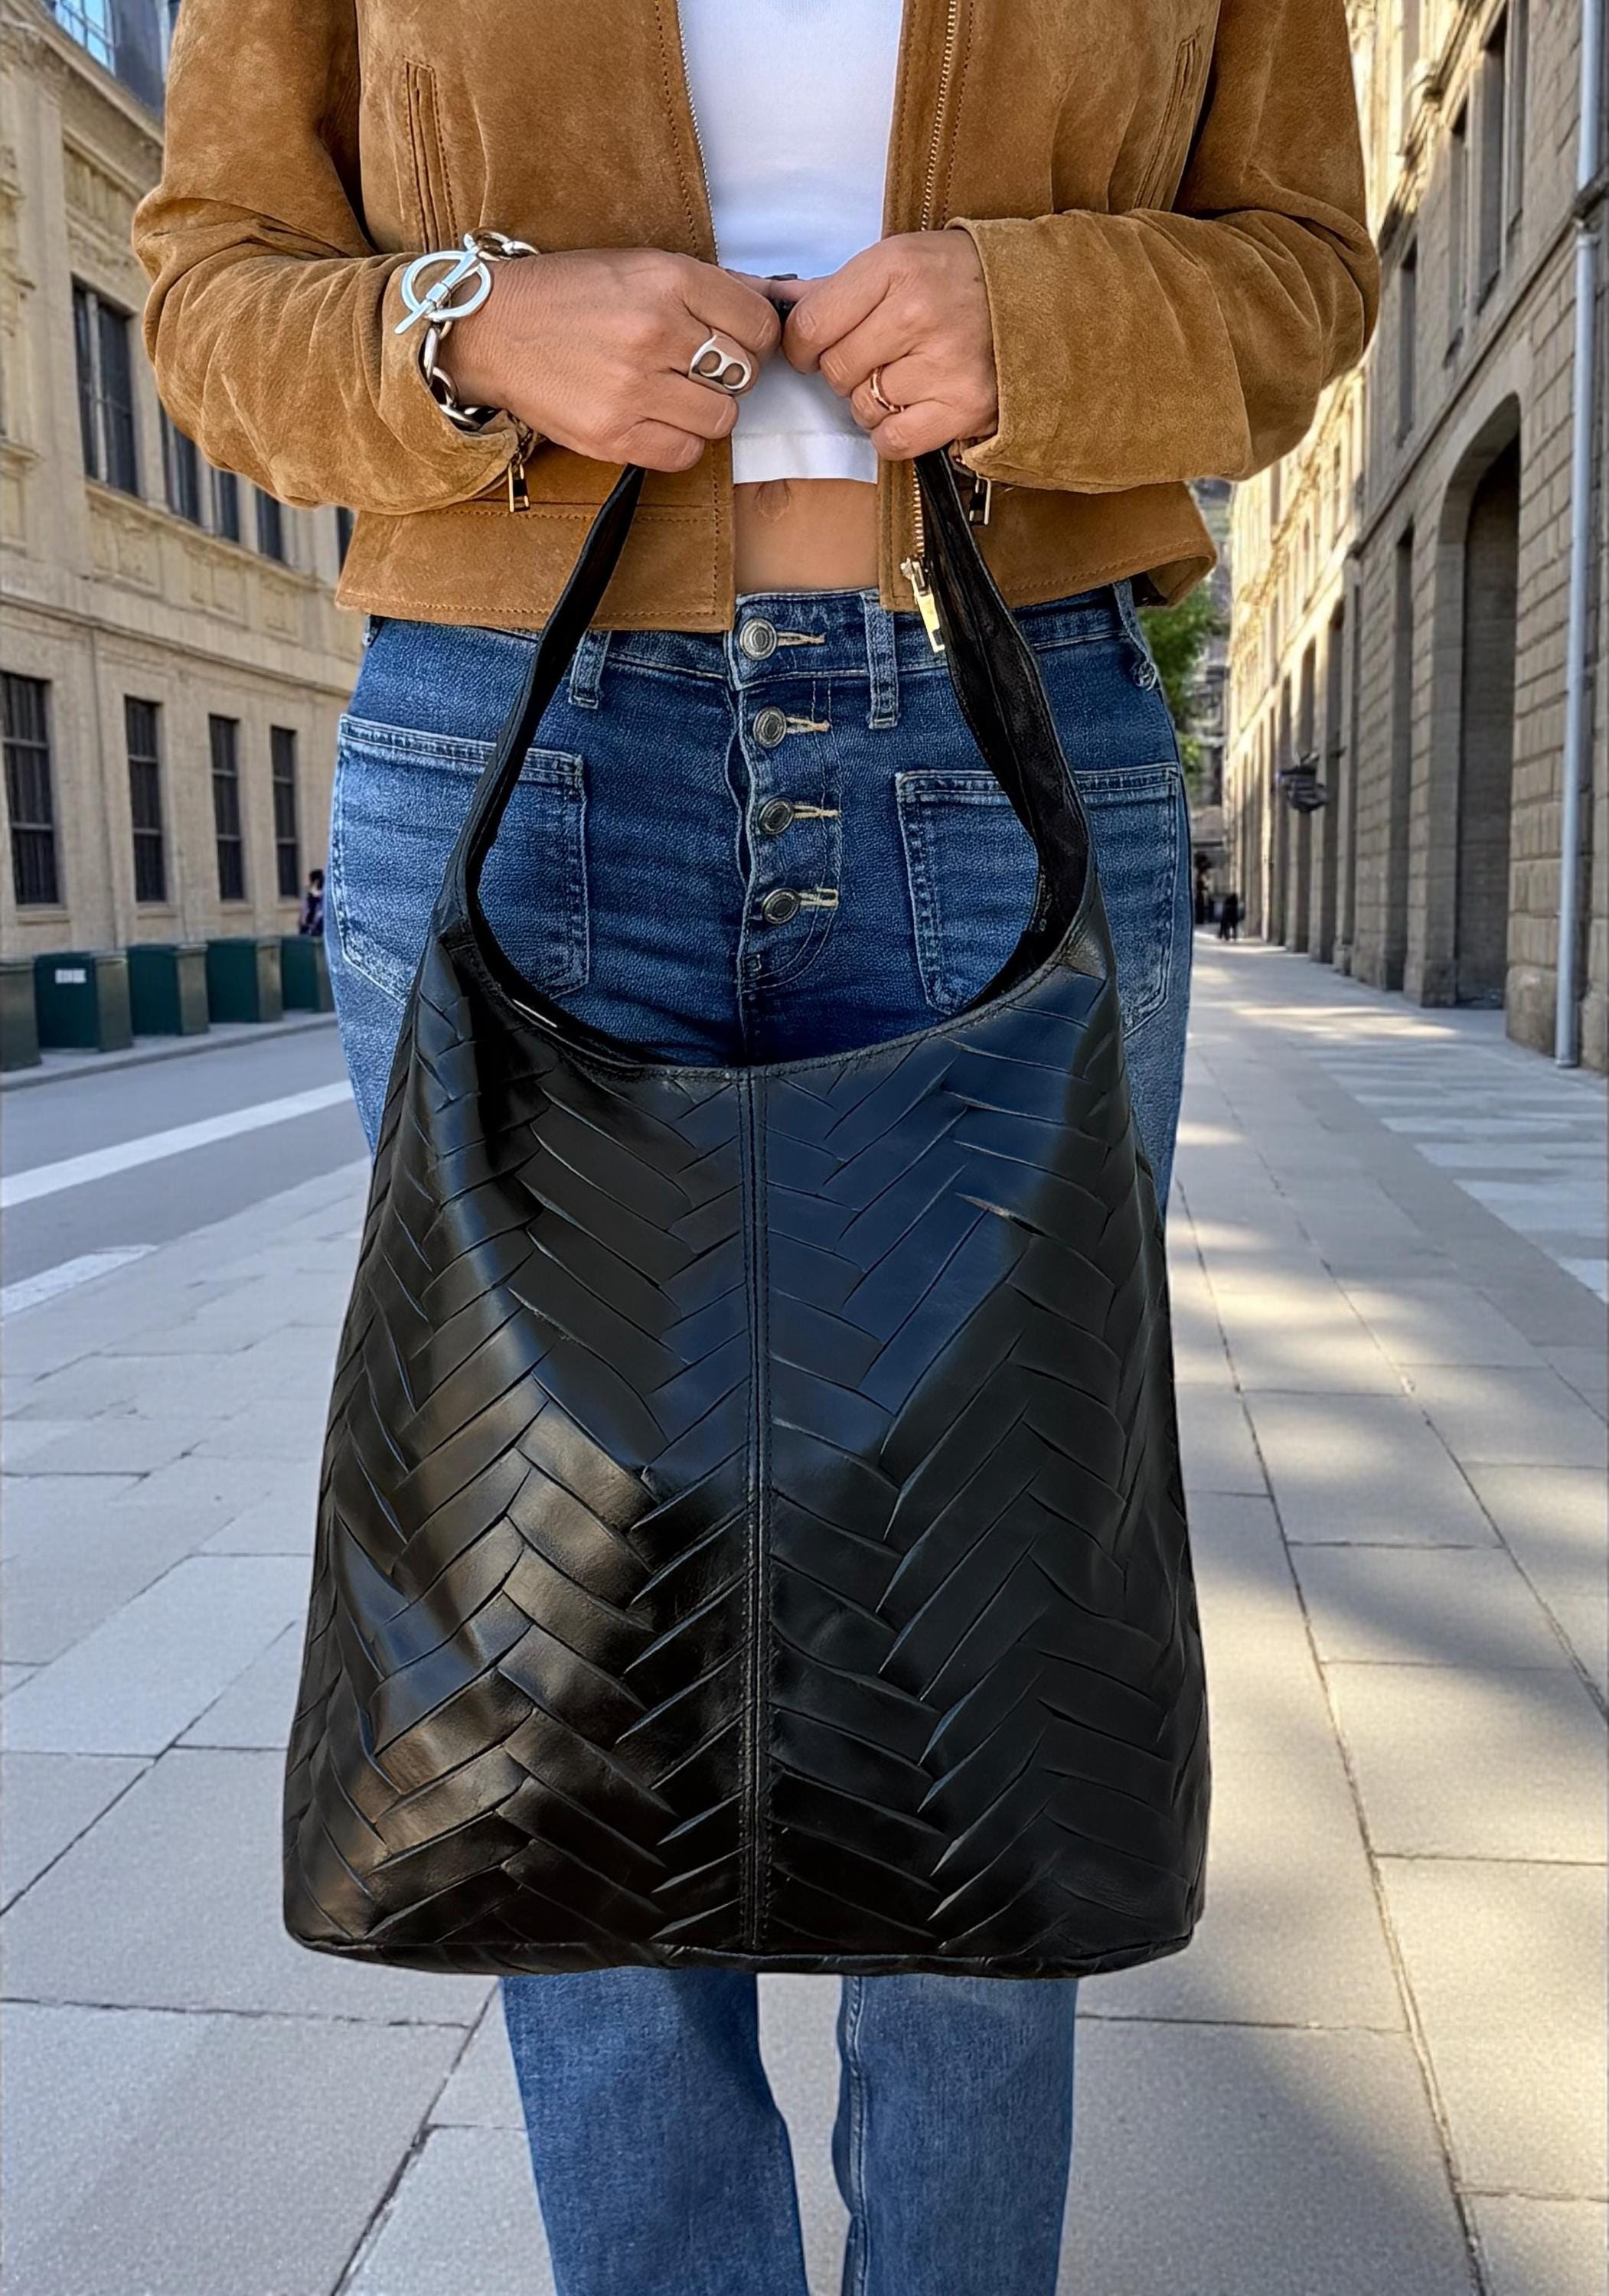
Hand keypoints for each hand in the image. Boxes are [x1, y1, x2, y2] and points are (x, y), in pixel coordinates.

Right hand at [444, 249, 780, 472]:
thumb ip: (708, 287)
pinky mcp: (614, 435)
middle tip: (696, 368)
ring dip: (706, 411)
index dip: (754, 337)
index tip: (734, 340)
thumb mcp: (639, 266)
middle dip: (729, 374)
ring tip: (674, 395)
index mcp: (667, 280)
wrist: (493, 330)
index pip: (758, 324)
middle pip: (744, 374)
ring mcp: (634, 389)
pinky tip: (657, 420)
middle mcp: (655, 333)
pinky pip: (685, 454)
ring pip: (722, 419)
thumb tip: (776, 300)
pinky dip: (680, 442)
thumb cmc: (568, 296)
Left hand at [775, 231, 996, 460]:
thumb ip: (833, 288)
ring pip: (862, 407)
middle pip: (834, 370)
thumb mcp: (897, 261)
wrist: (1036, 300)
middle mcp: (918, 313)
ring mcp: (942, 363)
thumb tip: (771, 303)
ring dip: (872, 401)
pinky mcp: (962, 406)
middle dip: (843, 371)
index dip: (802, 346)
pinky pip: (892, 441)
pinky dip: (893, 431)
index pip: (810, 326)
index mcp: (895, 267)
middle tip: (874, 357)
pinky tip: (913, 406)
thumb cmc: (958, 279)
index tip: (815, 347)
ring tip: (904, 376)